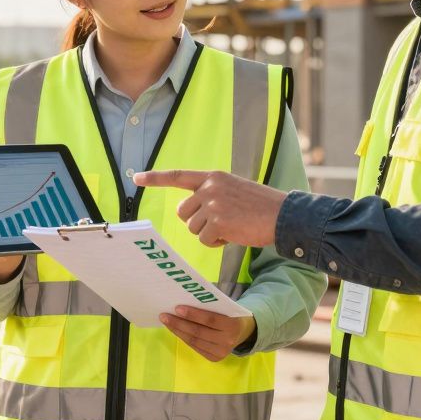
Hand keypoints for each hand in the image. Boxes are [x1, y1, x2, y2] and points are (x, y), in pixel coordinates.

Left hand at [133, 170, 285, 247]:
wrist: (283, 215)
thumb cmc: (261, 206)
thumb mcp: (233, 189)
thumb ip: (212, 194)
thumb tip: (190, 211)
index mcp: (213, 177)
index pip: (178, 175)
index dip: (156, 177)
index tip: (136, 177)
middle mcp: (210, 188)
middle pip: (183, 212)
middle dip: (197, 222)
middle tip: (220, 223)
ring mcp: (213, 205)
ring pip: (193, 229)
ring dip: (209, 234)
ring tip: (232, 227)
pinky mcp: (218, 222)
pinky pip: (205, 240)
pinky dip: (217, 243)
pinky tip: (234, 236)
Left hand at [161, 306, 255, 361]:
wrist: (245, 332)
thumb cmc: (231, 315)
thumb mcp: (227, 308)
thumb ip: (211, 306)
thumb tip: (185, 302)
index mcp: (232, 326)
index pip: (209, 320)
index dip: (193, 314)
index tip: (177, 308)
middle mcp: (227, 342)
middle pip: (198, 332)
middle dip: (179, 323)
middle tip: (164, 315)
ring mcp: (220, 352)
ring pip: (194, 341)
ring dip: (178, 331)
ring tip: (166, 322)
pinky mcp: (214, 358)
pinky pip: (195, 346)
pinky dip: (184, 337)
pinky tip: (175, 330)